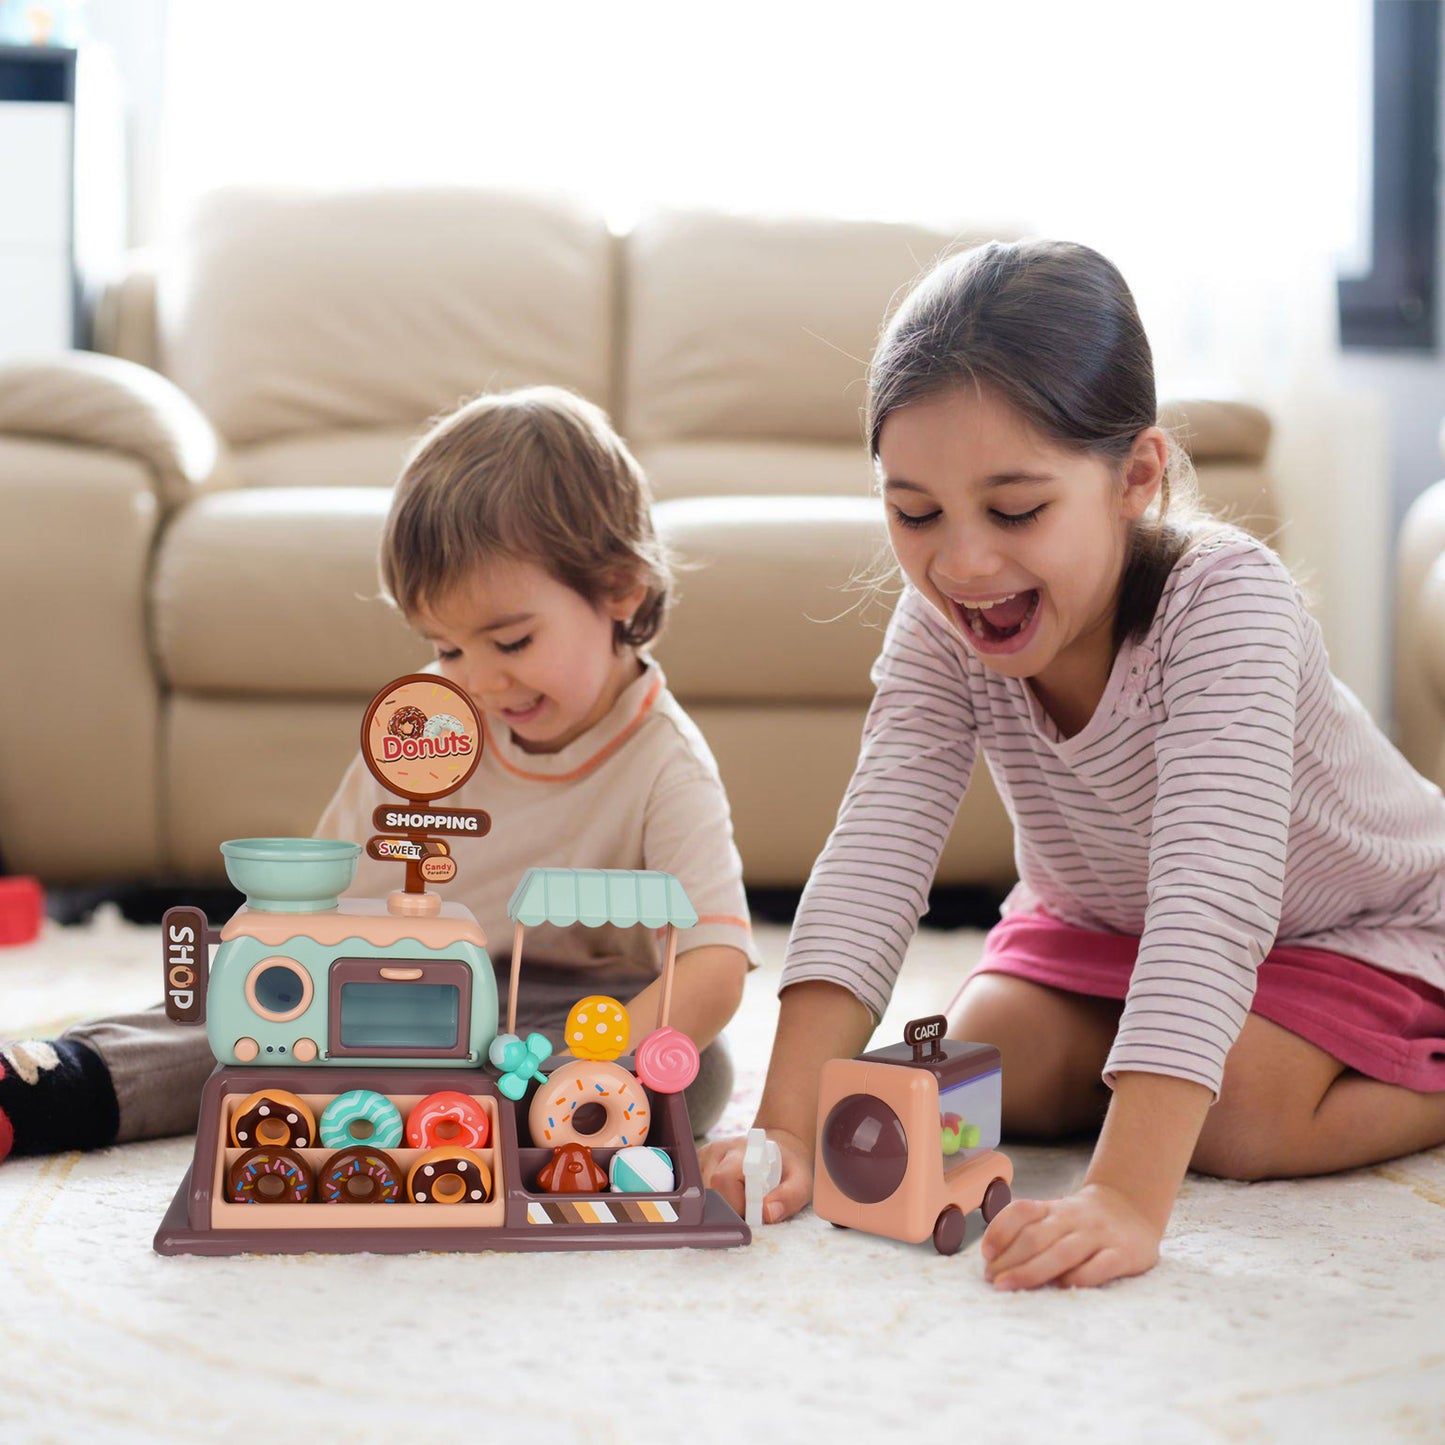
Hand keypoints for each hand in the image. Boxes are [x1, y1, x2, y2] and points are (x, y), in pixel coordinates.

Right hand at [698, 1127, 812, 1223]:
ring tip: (741, 1200)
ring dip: (721, 1206)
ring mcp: (704, 1157)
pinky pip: (697, 1192)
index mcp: (742, 1150)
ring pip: (702, 1195)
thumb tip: (767, 1214)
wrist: (777, 1149)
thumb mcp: (800, 1182)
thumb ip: (788, 1197)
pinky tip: (729, 1197)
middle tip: (750, 1210)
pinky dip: (712, 1202)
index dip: (736, 1204)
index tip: (753, 1215)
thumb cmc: (788, 1168)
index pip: (723, 1180)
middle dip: (730, 1209)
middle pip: (710, 1191)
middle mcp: (718, 1150)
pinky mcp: (697, 1165)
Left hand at [980, 1182, 1162, 1289]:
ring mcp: (1098, 1234)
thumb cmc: (1081, 1222)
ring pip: (1062, 1252)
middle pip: (1036, 1236)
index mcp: (1053, 1208)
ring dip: (1031, 1271)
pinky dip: (1079, 1277)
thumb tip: (994, 1261)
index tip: (986, 1254)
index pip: (1022, 1211)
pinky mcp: (1124, 1253)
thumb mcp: (1055, 1217)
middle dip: (1009, 1260)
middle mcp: (1073, 1218)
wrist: (1131, 1208)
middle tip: (991, 1280)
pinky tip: (1062, 1288)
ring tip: (1008, 1286)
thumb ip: (1030, 1231)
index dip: (1000, 1230)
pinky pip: (1100, 1266)